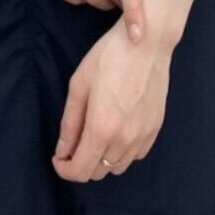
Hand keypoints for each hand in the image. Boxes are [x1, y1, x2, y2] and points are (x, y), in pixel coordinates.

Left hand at [51, 17, 171, 181]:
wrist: (147, 42)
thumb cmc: (109, 57)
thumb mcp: (79, 85)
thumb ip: (70, 123)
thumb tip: (63, 151)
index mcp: (102, 128)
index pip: (80, 171)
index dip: (64, 169)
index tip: (59, 158)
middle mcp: (124, 139)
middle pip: (98, 172)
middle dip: (81, 162)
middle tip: (74, 142)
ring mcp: (143, 136)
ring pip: (117, 167)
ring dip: (102, 159)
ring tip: (95, 134)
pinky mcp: (155, 128)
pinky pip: (135, 155)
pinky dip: (122, 152)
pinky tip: (116, 130)